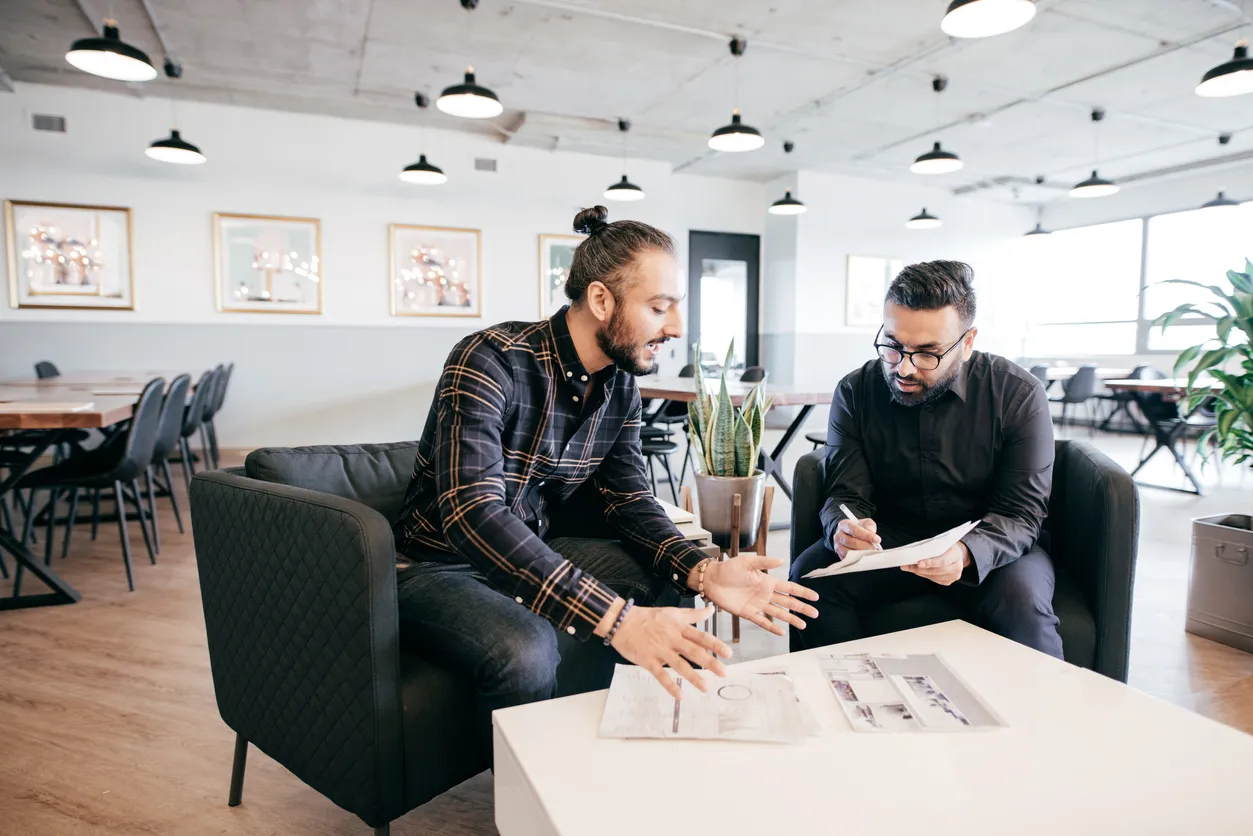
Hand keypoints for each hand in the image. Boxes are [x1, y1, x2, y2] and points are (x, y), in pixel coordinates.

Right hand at [610, 605, 731, 699]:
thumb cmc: (648, 618)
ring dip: (693, 677)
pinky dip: (670, 685)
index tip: (728, 653)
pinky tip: (680, 695)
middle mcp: (671, 639)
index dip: (715, 644)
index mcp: (678, 627)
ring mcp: (660, 651)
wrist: (622, 622)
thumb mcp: (672, 612)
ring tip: (705, 687)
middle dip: (709, 662)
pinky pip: (660, 675)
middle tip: (723, 673)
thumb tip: (711, 610)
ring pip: (679, 665)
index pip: (700, 636)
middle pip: (693, 651)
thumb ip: (693, 614)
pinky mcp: (648, 661)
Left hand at [699, 554, 819, 636]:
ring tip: (803, 625)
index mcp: (767, 581)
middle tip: (815, 613)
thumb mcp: (747, 562)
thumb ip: (764, 562)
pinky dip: (772, 627)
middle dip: (801, 608)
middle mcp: (765, 594)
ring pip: (778, 613)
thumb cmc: (728, 568)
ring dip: (791, 619)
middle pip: (787, 602)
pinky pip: (762, 621)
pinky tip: (782, 632)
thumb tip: (781, 560)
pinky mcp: (747, 613)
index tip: (815, 597)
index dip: (802, 592)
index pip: (789, 588)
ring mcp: (757, 604)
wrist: (711, 580)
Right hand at [833, 517, 881, 558]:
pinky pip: (848, 559)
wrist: (846, 534)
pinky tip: (865, 557)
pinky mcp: (840, 555)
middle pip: (851, 542)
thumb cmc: (857, 528)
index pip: (855, 530)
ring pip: (849, 552)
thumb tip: (872, 532)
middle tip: (874, 548)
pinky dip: (857, 559)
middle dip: (865, 546)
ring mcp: (838, 546)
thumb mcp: (864, 523)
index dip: (867, 535)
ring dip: (862, 553)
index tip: (877, 539)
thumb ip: (869, 525)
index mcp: (844, 525)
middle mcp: (838, 535)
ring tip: (871, 553)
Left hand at [902, 541, 970, 585]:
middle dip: (920, 569)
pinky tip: (918, 570)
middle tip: (907, 565)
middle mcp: (957, 568)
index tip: (918, 563)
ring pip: (933, 576)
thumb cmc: (947, 547)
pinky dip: (924, 575)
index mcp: (955, 555)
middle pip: (936, 571)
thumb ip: (931, 548)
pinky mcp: (948, 581)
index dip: (930, 563)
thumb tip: (915, 552)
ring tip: (909, 567)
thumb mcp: (942, 543)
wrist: (958, 554)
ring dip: (919, 572)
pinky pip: (933, 580)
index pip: (942, 561)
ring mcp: (953, 576)